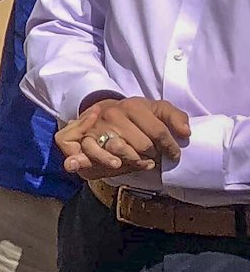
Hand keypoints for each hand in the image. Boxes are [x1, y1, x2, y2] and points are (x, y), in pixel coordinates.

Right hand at [56, 97, 191, 180]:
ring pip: (123, 151)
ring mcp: (99, 127)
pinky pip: (98, 155)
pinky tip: (118, 165)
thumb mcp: (156, 109)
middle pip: (143, 145)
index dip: (170, 146)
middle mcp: (114, 114)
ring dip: (136, 161)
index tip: (174, 154)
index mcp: (133, 106)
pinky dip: (109, 162)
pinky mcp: (86, 140)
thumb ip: (175, 117)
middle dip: (153, 154)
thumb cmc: (136, 115)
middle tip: (155, 156)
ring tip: (143, 162)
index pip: (158, 132)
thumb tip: (186, 132)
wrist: (103, 112)